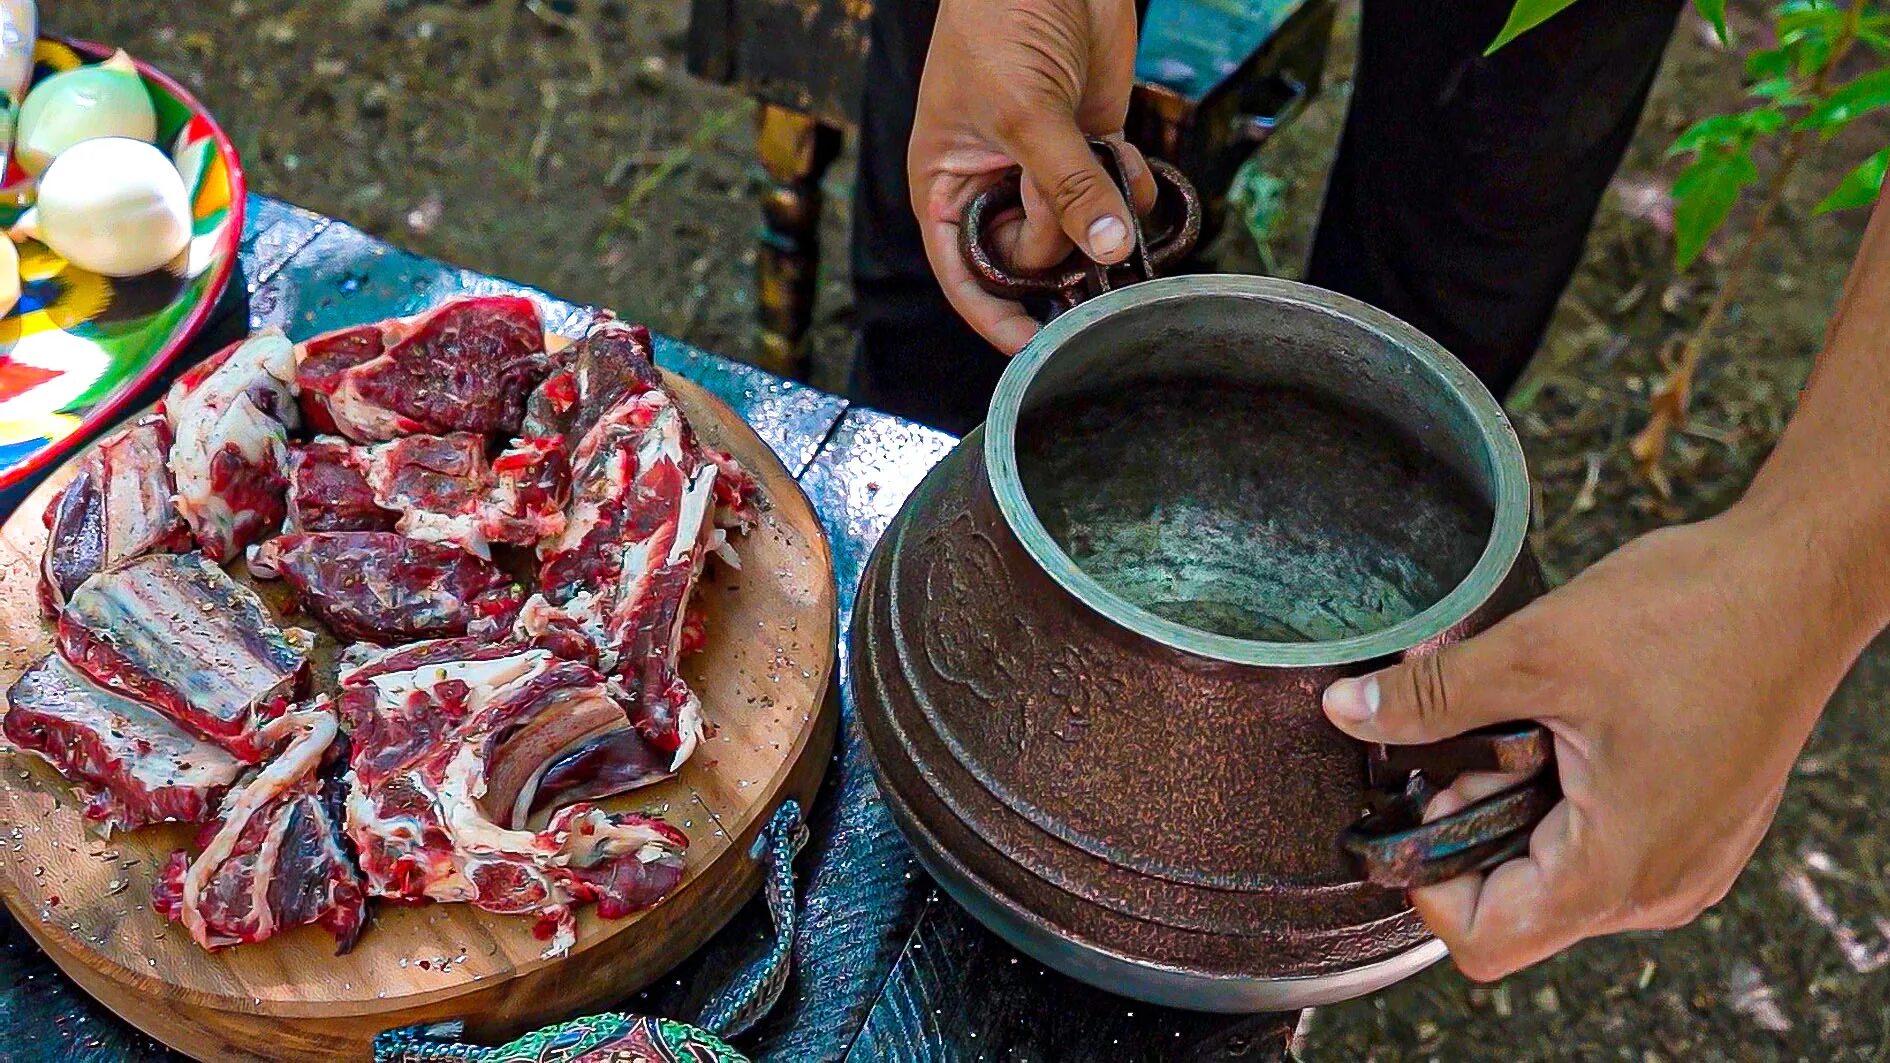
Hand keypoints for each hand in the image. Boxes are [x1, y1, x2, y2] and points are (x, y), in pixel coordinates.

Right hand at [910, 0, 1155, 352]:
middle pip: (1032, 260)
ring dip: (1102, 211)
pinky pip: (1118, 198)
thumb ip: (1067, 187)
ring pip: (1082, 233)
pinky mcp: (1089, 148)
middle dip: (1062, 242)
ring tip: (1100, 165)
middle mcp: (995, 188)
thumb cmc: (998, 25)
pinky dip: (1132, 188)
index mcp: (949, 188)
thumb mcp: (1026, 115)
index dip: (998, 318)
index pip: (966, 277)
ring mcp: (1045, 170)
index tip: (1036, 352)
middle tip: (1074, 201)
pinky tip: (1125, 152)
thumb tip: (1106, 251)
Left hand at [1320, 504, 1881, 979]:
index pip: (1485, 938)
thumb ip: (1432, 699)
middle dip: (1472, 830)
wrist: (1798, 581)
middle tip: (1475, 743)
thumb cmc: (1691, 616)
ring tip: (1527, 723)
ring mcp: (1687, 861)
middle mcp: (1660, 887)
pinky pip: (1604, 844)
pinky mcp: (1699, 828)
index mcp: (1618, 868)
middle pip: (1517, 906)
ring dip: (1518, 808)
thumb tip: (1347, 713)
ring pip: (1558, 872)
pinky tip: (1569, 727)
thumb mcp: (1535, 651)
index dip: (1427, 883)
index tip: (1417, 803)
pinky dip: (1565, 798)